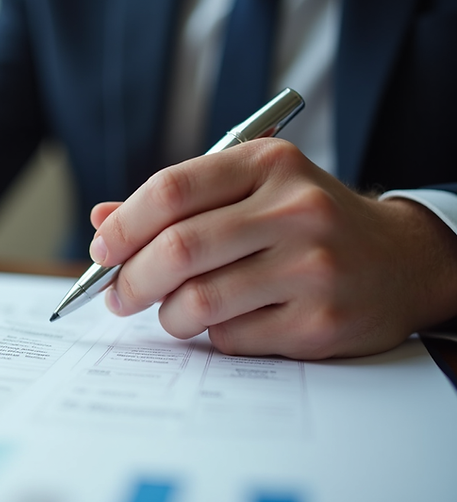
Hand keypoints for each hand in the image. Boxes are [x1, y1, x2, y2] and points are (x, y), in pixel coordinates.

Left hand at [89, 138, 456, 358]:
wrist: (401, 260)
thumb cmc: (306, 221)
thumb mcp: (251, 189)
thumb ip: (178, 201)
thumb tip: (103, 222)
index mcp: (268, 164)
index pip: (170, 190)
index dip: (123, 226)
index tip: (101, 251)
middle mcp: (295, 210)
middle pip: (176, 249)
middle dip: (130, 280)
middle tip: (117, 296)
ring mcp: (312, 268)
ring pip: (197, 301)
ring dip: (168, 314)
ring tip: (172, 311)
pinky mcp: (320, 323)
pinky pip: (230, 338)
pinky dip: (212, 336)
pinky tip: (229, 322)